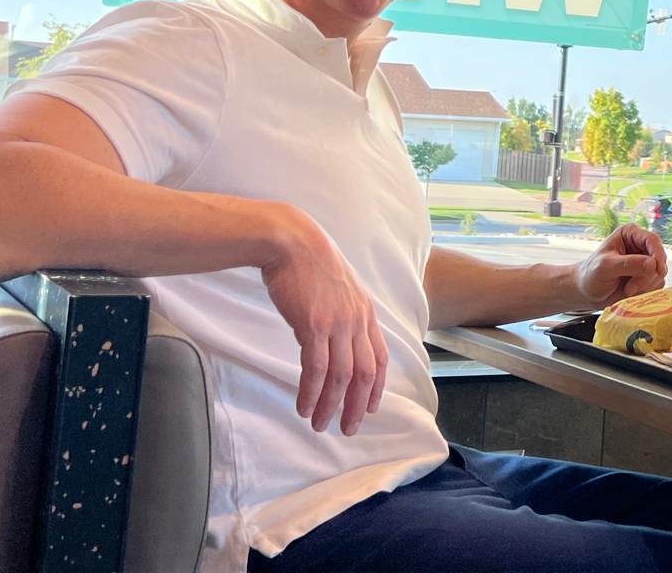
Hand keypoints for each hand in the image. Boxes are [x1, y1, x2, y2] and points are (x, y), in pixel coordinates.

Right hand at [260, 208, 386, 436]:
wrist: (292, 242)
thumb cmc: (311, 264)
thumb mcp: (340, 289)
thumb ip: (345, 314)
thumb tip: (338, 339)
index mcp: (365, 312)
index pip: (379, 358)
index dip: (377, 387)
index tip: (372, 408)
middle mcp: (357, 320)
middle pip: (364, 374)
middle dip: (357, 406)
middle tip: (348, 428)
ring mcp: (337, 323)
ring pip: (341, 377)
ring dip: (331, 405)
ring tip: (321, 424)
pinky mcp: (313, 325)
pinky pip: (316, 369)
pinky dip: (311, 392)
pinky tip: (304, 406)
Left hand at [573, 223, 667, 307]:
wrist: (587, 292)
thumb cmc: (591, 274)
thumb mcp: (606, 266)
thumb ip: (629, 264)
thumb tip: (653, 264)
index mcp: (630, 234)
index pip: (652, 240)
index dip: (658, 254)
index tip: (658, 271)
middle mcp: (641, 246)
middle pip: (659, 258)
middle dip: (647, 276)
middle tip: (630, 289)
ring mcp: (646, 262)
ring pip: (660, 274)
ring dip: (646, 286)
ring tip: (627, 290)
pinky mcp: (647, 278)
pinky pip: (657, 285)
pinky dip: (646, 292)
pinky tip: (631, 293)